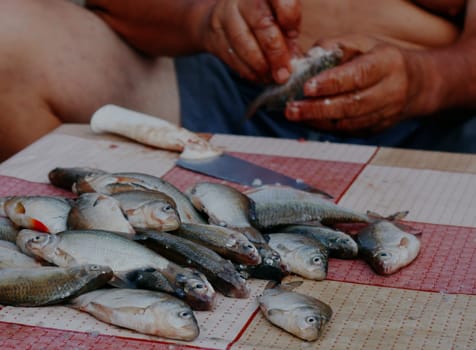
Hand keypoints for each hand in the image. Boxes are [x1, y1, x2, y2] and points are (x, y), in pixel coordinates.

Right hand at [202, 0, 300, 82]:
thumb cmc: (262, 17)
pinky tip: (258, 76)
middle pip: (262, 24)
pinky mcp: (214, 35)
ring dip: (260, 66)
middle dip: (276, 53)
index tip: (294, 34)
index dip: (290, 16)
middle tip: (284, 73)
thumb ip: (289, 34)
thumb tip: (293, 59)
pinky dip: (248, 71)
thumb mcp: (279, 18)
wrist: (222, 17)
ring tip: (271, 77)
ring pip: (243, 43)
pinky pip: (232, 56)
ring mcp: (225, 15)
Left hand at [285, 35, 418, 134]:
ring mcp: (385, 114)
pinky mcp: (376, 130)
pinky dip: (325, 128)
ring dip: (318, 121)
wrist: (416, 84)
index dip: (331, 83)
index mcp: (387, 63)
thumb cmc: (381, 59)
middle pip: (351, 104)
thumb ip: (334, 48)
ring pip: (348, 123)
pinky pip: (348, 132)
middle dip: (317, 108)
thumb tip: (306, 61)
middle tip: (291, 109)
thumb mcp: (363, 43)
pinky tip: (308, 121)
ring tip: (294, 115)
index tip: (307, 87)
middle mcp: (390, 91)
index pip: (358, 75)